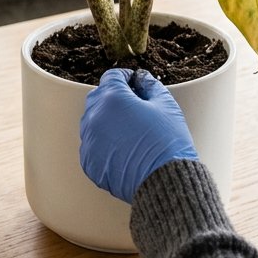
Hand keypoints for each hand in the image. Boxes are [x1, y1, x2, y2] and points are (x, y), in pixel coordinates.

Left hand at [79, 68, 198, 203]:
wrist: (164, 181)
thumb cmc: (167, 143)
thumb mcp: (165, 105)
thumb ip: (150, 85)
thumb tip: (142, 79)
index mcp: (113, 98)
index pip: (112, 77)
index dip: (126, 77)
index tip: (134, 82)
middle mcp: (95, 117)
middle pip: (99, 97)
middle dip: (114, 96)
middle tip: (133, 104)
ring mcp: (90, 141)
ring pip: (93, 121)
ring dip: (107, 119)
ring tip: (129, 129)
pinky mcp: (89, 162)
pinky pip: (92, 144)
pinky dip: (103, 142)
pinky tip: (122, 147)